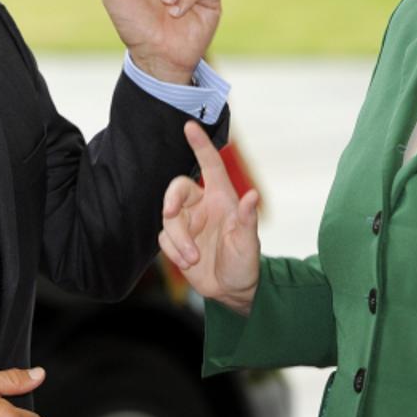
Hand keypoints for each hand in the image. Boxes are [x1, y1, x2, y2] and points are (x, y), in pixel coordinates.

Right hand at [158, 121, 260, 314]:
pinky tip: (188, 263)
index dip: (200, 144)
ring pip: (168, 218)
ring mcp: (187, 223)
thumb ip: (247, 220)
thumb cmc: (244, 262)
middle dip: (171, 200)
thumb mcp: (248, 243)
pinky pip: (163, 239)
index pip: (209, 165)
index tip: (189, 126)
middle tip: (170, 213)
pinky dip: (173, 251)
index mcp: (221, 198)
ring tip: (193, 259)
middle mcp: (202, 205)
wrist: (230, 290)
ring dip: (178, 240)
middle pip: (177, 189)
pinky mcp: (175, 241)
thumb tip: (253, 196)